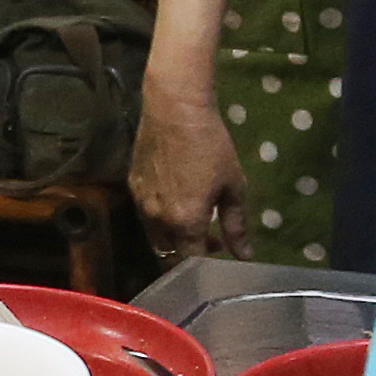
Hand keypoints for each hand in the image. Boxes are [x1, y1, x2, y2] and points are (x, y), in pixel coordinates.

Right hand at [126, 74, 237, 257]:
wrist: (174, 110)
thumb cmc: (211, 146)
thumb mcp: (233, 185)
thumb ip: (236, 225)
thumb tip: (244, 256)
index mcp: (185, 222)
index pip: (191, 262)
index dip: (206, 266)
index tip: (220, 254)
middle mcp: (158, 219)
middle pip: (169, 254)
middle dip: (189, 254)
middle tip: (211, 238)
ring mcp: (141, 204)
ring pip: (155, 236)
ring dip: (174, 237)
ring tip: (194, 219)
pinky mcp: (132, 187)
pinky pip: (146, 215)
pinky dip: (161, 218)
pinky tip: (176, 198)